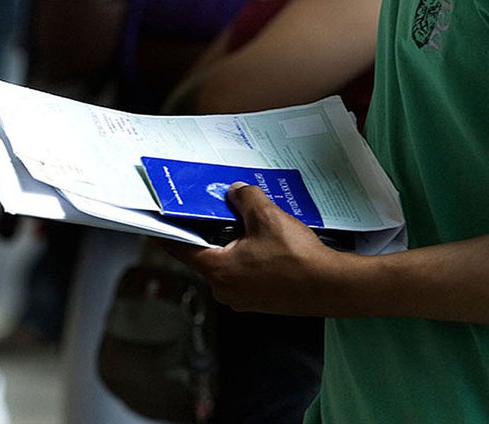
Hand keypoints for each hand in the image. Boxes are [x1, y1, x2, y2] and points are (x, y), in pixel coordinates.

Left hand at [162, 182, 340, 315]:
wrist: (334, 287)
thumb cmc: (299, 259)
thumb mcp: (267, 218)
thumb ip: (245, 200)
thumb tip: (236, 192)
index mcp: (217, 270)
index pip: (179, 248)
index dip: (170, 230)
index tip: (160, 219)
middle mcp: (224, 289)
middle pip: (204, 254)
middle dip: (210, 231)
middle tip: (216, 211)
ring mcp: (242, 298)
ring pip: (226, 264)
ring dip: (232, 244)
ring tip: (247, 224)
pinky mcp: (259, 301)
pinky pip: (243, 274)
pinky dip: (247, 257)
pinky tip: (264, 243)